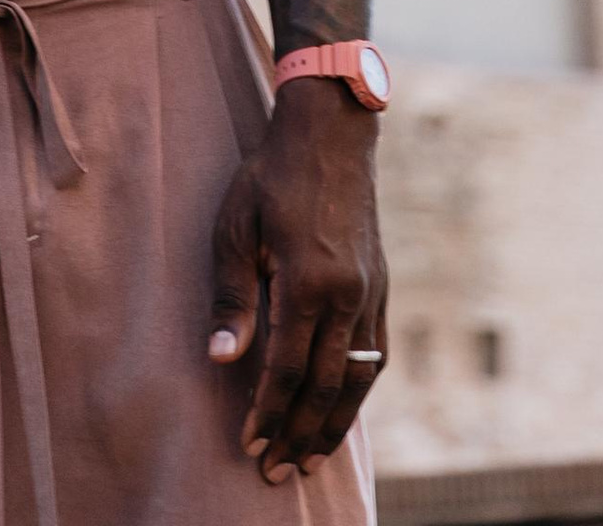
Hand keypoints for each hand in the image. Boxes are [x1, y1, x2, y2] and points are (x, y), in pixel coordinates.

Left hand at [207, 85, 385, 483]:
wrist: (331, 131)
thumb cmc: (271, 175)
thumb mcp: (235, 226)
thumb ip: (233, 297)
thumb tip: (221, 360)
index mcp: (308, 280)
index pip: (286, 369)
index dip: (267, 412)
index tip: (249, 444)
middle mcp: (347, 295)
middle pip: (324, 386)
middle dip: (298, 433)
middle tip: (276, 472)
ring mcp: (371, 292)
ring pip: (358, 379)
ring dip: (334, 424)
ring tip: (311, 457)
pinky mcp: (381, 287)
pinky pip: (375, 354)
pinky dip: (359, 390)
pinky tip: (342, 408)